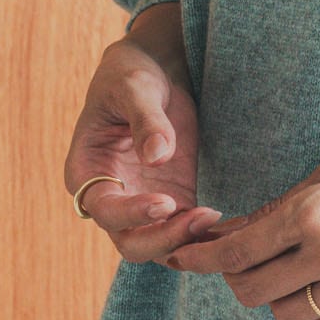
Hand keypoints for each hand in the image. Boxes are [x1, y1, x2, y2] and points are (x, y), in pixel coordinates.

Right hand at [65, 38, 221, 261]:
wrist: (154, 72)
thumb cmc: (132, 75)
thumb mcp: (135, 88)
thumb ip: (146, 120)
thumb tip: (157, 156)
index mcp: (86, 173)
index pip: (105, 211)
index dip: (132, 214)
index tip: (165, 202)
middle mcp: (112, 199)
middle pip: (131, 243)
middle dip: (165, 239)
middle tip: (201, 217)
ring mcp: (143, 206)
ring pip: (161, 247)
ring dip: (189, 243)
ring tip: (219, 219)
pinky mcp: (175, 202)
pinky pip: (188, 233)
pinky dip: (207, 236)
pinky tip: (232, 224)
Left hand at [164, 133, 319, 319]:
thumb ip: (283, 206)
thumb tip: (234, 231)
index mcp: (314, 212)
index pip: (235, 251)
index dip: (200, 258)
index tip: (183, 257)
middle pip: (252, 291)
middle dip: (236, 278)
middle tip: (241, 262)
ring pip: (286, 314)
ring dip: (277, 296)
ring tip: (291, 270)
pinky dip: (311, 313)